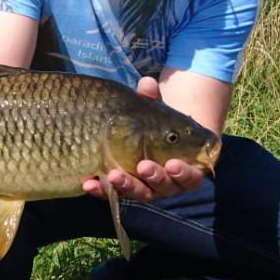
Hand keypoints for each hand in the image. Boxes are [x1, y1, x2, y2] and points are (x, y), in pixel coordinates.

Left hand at [80, 76, 205, 203]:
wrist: (143, 137)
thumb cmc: (159, 125)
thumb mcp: (158, 111)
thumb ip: (154, 99)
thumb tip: (146, 84)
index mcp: (185, 168)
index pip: (190, 178)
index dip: (184, 173)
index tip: (173, 164)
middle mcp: (167, 184)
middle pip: (164, 188)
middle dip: (154, 178)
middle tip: (143, 167)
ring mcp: (144, 188)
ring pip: (139, 193)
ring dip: (127, 186)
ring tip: (114, 175)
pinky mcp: (122, 190)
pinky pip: (112, 195)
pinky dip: (101, 190)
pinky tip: (89, 183)